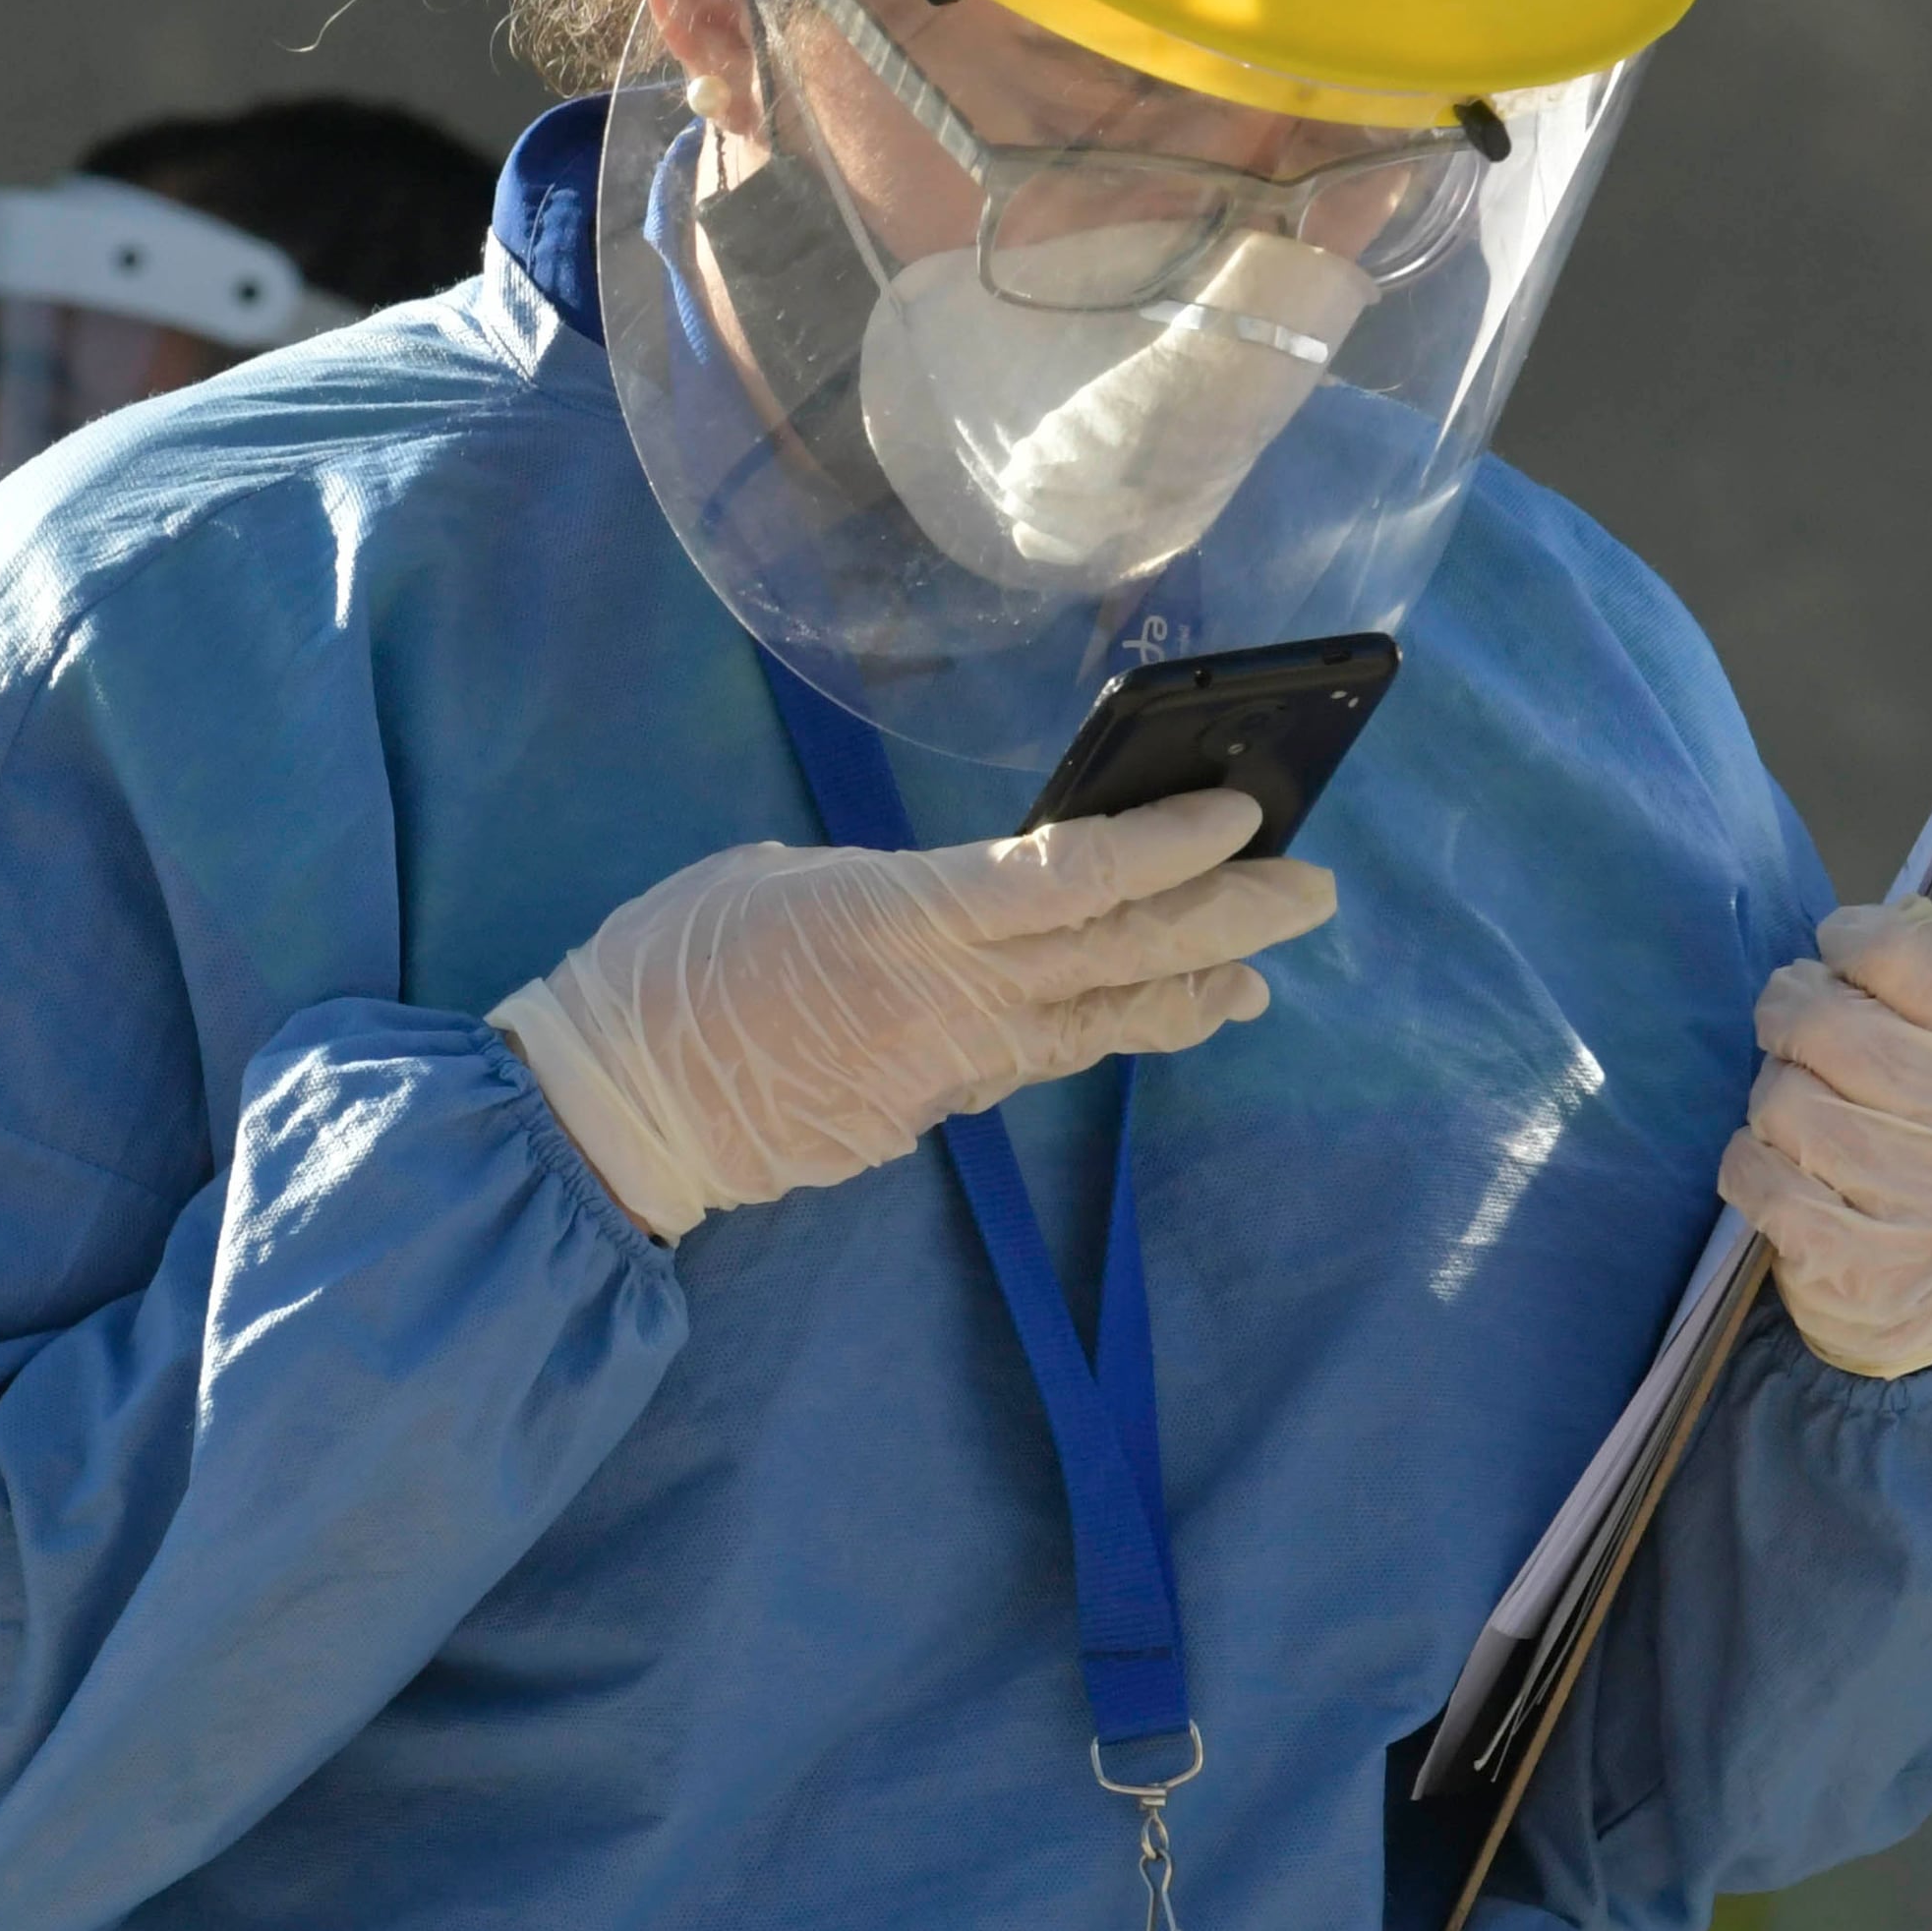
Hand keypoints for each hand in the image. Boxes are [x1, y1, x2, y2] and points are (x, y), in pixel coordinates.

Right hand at [494, 791, 1336, 1241]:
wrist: (619, 1111)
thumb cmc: (674, 960)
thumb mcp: (782, 876)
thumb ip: (893, 891)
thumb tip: (956, 908)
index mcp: (909, 918)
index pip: (1076, 879)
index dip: (1174, 846)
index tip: (1244, 811)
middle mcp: (953, 1000)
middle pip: (1125, 958)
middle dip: (1233, 921)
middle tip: (1313, 894)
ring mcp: (948, 1072)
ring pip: (1099, 1027)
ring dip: (1189, 995)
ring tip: (1256, 978)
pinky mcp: (927, 1119)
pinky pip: (1030, 1063)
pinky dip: (1099, 1034)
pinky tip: (1132, 1021)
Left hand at [1718, 768, 1931, 1379]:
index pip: (1875, 939)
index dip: (1839, 950)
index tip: (1851, 972)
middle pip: (1809, 1019)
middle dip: (1791, 1025)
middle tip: (1817, 1052)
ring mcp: (1920, 1195)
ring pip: (1775, 1099)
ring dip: (1771, 1107)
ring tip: (1814, 1122)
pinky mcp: (1858, 1261)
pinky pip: (1752, 1177)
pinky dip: (1751, 1173)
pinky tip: (1792, 1181)